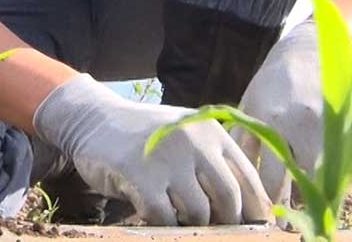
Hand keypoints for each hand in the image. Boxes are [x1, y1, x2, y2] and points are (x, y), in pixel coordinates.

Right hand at [33, 74, 271, 225]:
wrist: (94, 119)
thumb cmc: (146, 137)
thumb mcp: (186, 137)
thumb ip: (214, 164)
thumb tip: (249, 212)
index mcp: (211, 131)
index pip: (248, 178)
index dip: (257, 209)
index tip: (257, 229)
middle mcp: (194, 142)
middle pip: (229, 200)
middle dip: (225, 222)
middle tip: (215, 230)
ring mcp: (167, 159)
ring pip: (198, 213)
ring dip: (190, 224)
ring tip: (178, 217)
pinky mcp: (140, 177)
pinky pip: (164, 218)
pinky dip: (163, 224)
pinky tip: (154, 215)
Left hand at [232, 19, 351, 207]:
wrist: (310, 50)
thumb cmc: (273, 85)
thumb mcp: (250, 108)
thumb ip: (244, 145)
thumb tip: (238, 185)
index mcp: (274, 120)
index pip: (274, 181)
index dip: (273, 203)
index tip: (273, 216)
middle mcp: (308, 123)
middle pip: (309, 184)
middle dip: (303, 198)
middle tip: (300, 208)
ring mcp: (340, 121)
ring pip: (337, 177)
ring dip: (327, 183)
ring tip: (315, 177)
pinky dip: (348, 165)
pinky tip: (334, 153)